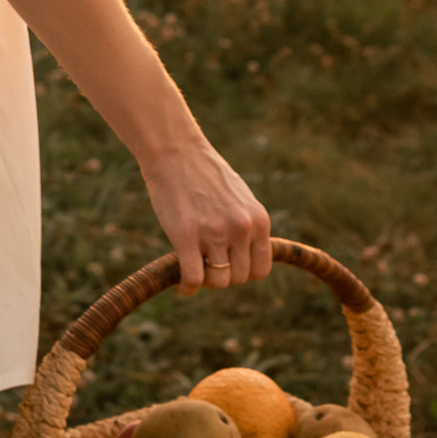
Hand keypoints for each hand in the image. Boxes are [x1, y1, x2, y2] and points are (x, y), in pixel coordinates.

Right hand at [137, 128, 271, 293]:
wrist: (175, 151)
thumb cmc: (204, 173)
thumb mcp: (239, 197)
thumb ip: (247, 225)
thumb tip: (246, 256)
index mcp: (258, 220)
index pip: (261, 270)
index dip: (243, 272)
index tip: (227, 264)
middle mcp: (241, 228)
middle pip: (238, 278)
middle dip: (223, 275)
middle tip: (206, 263)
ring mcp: (214, 233)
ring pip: (218, 281)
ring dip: (206, 280)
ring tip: (194, 267)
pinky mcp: (186, 237)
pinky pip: (193, 278)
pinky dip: (188, 287)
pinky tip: (183, 284)